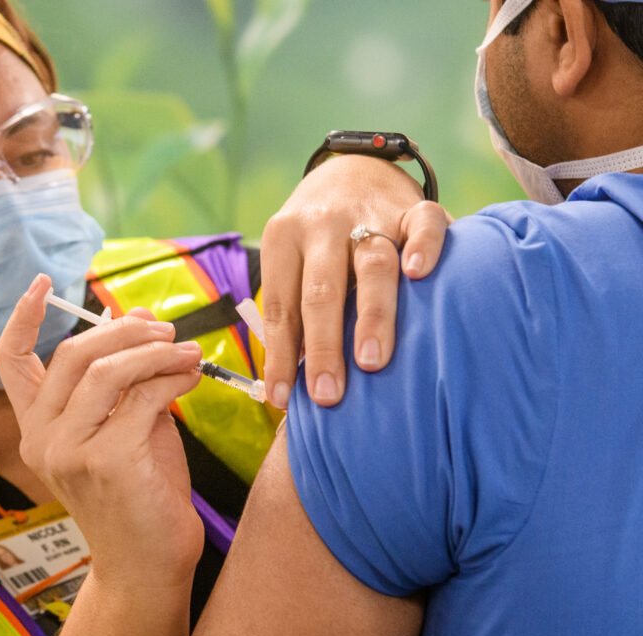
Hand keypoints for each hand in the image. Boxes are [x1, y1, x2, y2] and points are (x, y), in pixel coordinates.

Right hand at [0, 274, 204, 589]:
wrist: (148, 566)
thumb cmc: (139, 495)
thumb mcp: (127, 424)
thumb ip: (126, 376)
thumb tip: (137, 315)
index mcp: (36, 427)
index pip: (8, 361)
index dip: (22, 317)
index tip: (42, 283)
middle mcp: (40, 438)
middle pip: (71, 354)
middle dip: (124, 330)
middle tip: (165, 329)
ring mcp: (67, 451)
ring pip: (107, 370)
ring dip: (155, 352)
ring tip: (188, 352)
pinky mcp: (105, 461)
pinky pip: (143, 398)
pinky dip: (173, 378)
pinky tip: (193, 377)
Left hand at [261, 155, 451, 408]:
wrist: (352, 168)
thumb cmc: (317, 238)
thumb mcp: (292, 261)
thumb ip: (293, 312)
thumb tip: (291, 385)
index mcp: (284, 238)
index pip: (282, 306)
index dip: (281, 356)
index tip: (284, 400)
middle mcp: (323, 226)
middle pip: (322, 289)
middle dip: (323, 346)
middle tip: (328, 393)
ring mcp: (369, 214)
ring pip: (371, 263)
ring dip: (371, 315)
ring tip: (371, 360)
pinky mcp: (412, 207)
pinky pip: (422, 223)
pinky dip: (423, 246)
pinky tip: (420, 274)